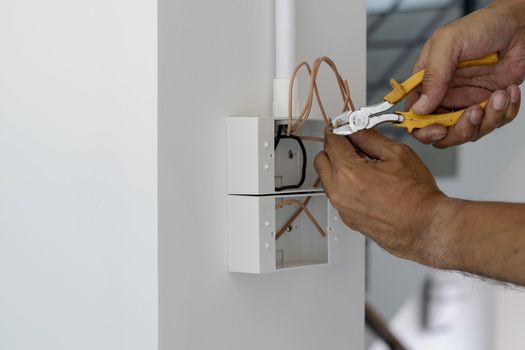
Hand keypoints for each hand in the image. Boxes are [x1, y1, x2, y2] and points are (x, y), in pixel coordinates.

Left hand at [315, 128, 449, 264]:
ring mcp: (342, 207)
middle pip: (321, 160)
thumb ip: (370, 138)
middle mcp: (339, 192)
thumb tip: (356, 129)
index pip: (331, 142)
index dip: (337, 130)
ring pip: (327, 179)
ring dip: (337, 168)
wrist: (425, 226)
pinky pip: (337, 195)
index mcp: (348, 172)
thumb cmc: (416, 196)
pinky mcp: (347, 218)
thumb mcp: (396, 153)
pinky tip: (366, 183)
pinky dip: (344, 185)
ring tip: (363, 165)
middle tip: (351, 144)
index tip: (342, 127)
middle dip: (333, 148)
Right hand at [406, 1, 524, 147]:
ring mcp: (467, 101)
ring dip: (487, 119)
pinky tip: (508, 92)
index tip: (438, 129)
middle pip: (439, 132)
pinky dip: (505, 112)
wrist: (520, 26)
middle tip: (473, 113)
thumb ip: (432, 76)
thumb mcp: (448, 43)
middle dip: (457, 130)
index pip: (414, 114)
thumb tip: (419, 108)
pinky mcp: (490, 104)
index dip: (421, 128)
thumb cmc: (482, 26)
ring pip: (468, 132)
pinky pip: (494, 123)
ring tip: (498, 95)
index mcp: (427, 82)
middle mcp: (445, 95)